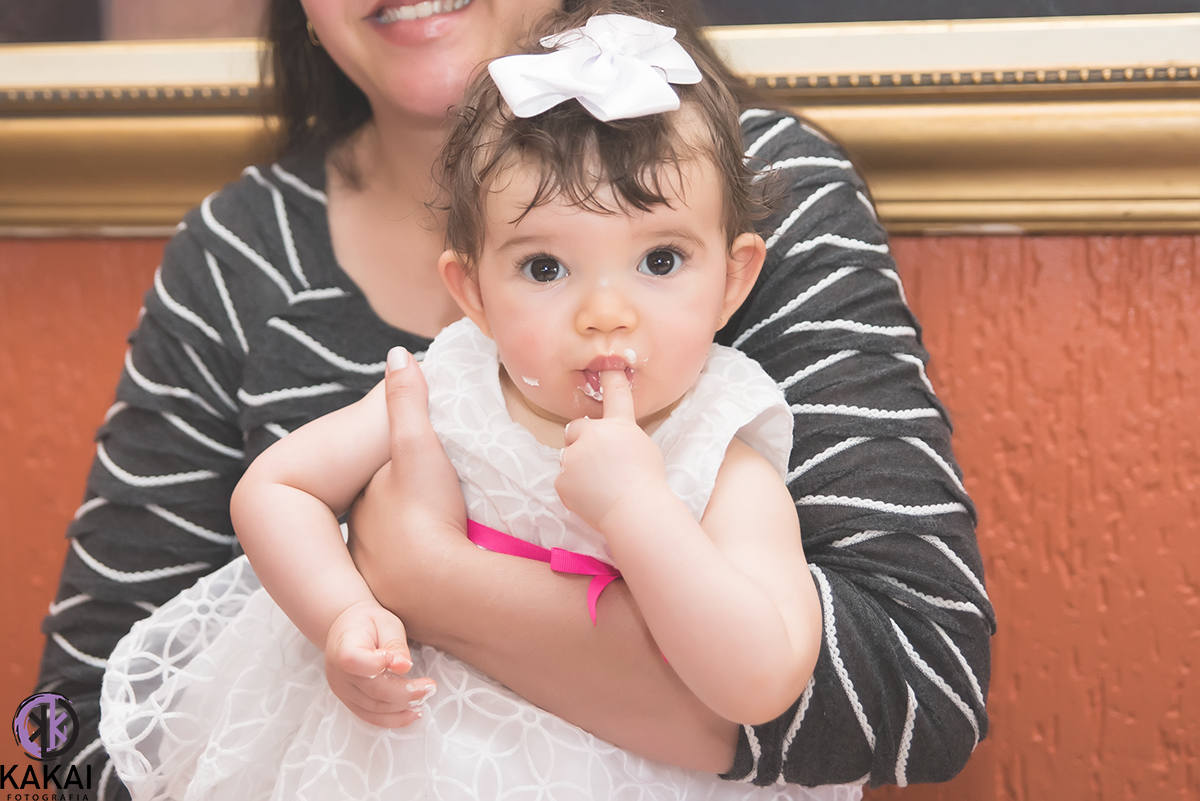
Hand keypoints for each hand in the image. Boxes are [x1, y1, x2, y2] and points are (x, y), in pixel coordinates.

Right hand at [324, 599, 436, 726]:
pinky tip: (412, 714)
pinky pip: (370, 716)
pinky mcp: (349, 701)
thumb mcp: (386, 622)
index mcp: (344, 647)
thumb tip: (403, 666)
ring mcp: (342, 690)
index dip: (378, 665)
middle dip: (406, 692)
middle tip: (430, 687)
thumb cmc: (369, 622)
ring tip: (425, 696)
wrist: (347, 629)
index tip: (403, 663)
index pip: (355, 661)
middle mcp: (338, 673)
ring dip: (403, 707)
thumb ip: (395, 644)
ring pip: (373, 708)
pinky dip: (392, 719)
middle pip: (373, 690)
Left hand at [347, 347, 469, 630]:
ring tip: (451, 542)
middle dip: (404, 514)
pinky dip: (430, 582)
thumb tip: (396, 352)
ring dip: (419, 552)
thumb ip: (407, 402)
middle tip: (439, 507)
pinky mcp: (407, 613)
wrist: (442, 587)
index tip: (424, 468)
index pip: (377, 481)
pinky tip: (452, 579)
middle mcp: (363, 546)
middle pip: (386, 521)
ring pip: (399, 558)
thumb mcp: (419, 447)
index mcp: (364, 506)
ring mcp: (382, 583)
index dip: (398, 471)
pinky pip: (417, 590)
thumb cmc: (427, 512)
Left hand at [556, 370, 667, 530]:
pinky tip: (592, 498)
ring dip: (578, 467)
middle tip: (599, 463)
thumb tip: (610, 440)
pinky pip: (564, 480)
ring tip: (601, 486)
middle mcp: (592, 435)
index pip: (615, 395)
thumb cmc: (647, 483)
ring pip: (568, 458)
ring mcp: (573, 457)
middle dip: (581, 442)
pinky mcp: (561, 479)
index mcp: (618, 426)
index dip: (611, 379)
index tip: (608, 365)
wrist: (635, 511)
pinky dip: (574, 489)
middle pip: (575, 430)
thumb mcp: (643, 449)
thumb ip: (622, 437)